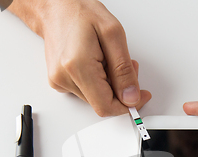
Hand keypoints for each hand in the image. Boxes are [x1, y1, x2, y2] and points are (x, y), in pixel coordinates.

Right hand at [41, 0, 150, 115]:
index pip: (106, 106)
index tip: (140, 96)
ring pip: (96, 98)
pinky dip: (99, 82)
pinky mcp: (59, 82)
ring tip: (111, 59)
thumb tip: (131, 97)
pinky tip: (99, 63)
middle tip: (129, 66)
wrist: (56, 6)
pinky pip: (87, 92)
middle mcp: (64, 78)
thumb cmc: (81, 13)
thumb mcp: (113, 34)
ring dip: (111, 85)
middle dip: (121, 90)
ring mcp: (59, 81)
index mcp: (77, 66)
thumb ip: (123, 70)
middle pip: (103, 103)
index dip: (127, 105)